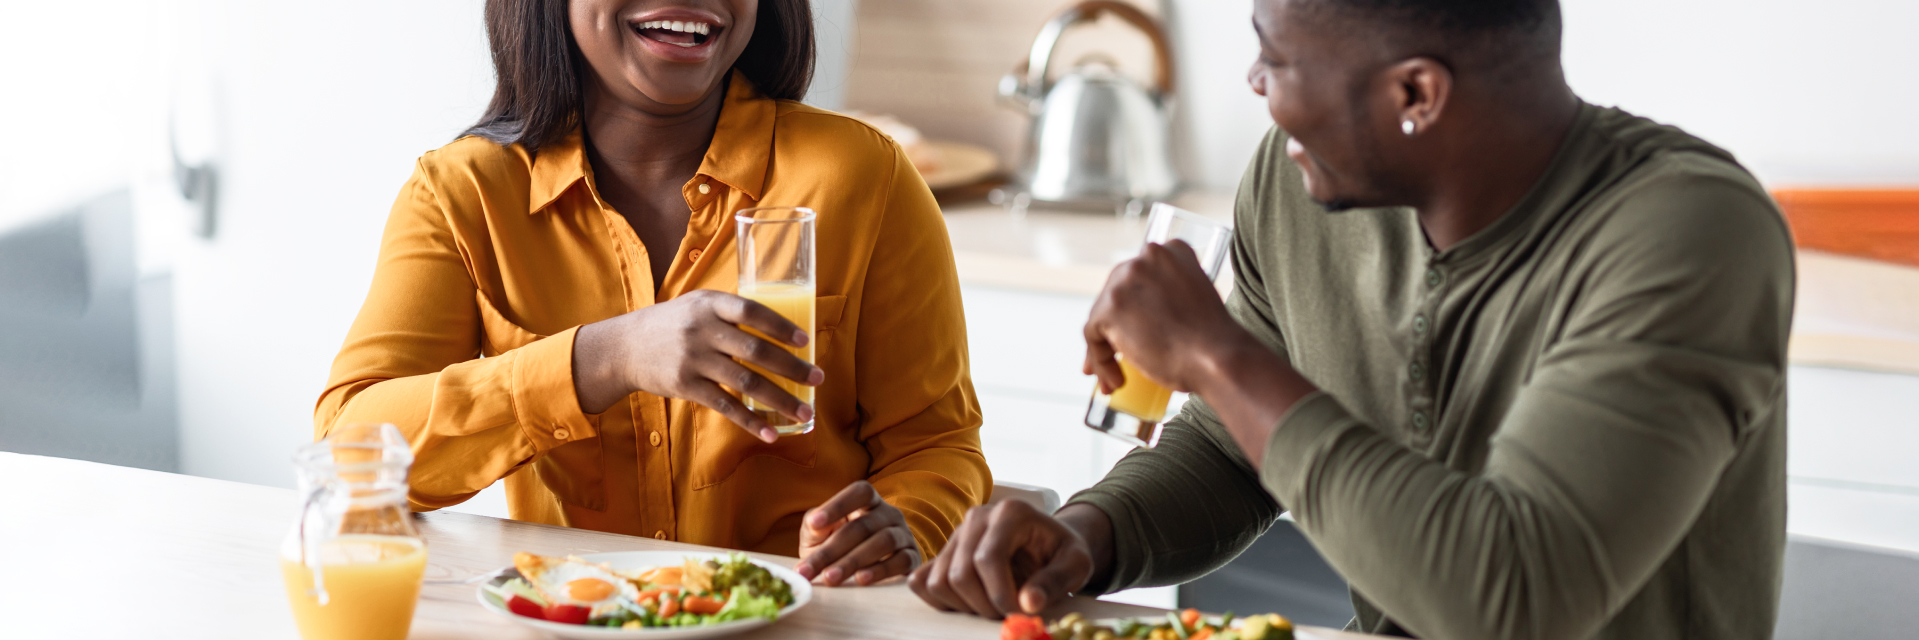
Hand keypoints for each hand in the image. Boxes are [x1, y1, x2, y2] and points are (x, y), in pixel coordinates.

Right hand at [573, 289, 822, 442]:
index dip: (780, 326)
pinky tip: (771, 433)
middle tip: (818, 379)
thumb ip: (731, 312)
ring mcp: (693, 359)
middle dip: (791, 367)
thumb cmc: (672, 324)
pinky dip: (750, 421)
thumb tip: (781, 326)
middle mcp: (701, 330)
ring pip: (745, 382)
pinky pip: (725, 406)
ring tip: (804, 412)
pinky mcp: (685, 386)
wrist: (625, 347)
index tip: (805, 342)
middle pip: (755, 350)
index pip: (751, 311)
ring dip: (779, 399)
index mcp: (708, 304)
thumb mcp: (697, 305)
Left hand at [796, 481, 919, 585]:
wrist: (868, 571)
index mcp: (869, 501)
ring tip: (830, 577)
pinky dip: (880, 571)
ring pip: (883, 542)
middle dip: (833, 549)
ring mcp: (904, 535)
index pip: (859, 492)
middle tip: (809, 569)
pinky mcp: (912, 558)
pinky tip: (860, 579)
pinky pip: (901, 561)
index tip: (814, 523)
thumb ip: (814, 527)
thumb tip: (814, 524)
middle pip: (863, 526)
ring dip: (853, 561)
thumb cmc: (839, 548)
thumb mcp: (821, 536)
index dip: (837, 505)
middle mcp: (889, 514)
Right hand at [908, 501, 1105, 618]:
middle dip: (983, 605)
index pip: (987, 559)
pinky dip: (941, 601)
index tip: (1018, 612)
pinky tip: (970, 602)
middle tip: (1007, 613)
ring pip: (938, 582)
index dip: (1000, 594)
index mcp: (1010, 512)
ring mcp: (957, 534)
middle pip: (959, 574)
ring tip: (992, 606)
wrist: (1049, 545)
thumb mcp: (1076, 564)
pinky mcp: (944, 552)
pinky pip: (922, 582)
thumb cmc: (1062, 553)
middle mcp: (977, 517)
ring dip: (963, 606)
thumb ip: (1056, 581)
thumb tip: (1029, 604)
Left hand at [1082, 241, 1245, 394]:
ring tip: (1118, 377)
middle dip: (1114, 325)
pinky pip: (1093, 336)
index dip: (1134, 303)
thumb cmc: (1213, 341)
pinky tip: (1117, 380)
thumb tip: (1145, 318)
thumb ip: (1170, 294)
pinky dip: (1100, 361)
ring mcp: (1124, 282)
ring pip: (1102, 316)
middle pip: (1117, 293)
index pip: (1141, 277)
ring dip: (1105, 348)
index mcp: (1171, 251)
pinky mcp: (1109, 308)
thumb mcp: (1198, 297)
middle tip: (1118, 354)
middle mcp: (1145, 258)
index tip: (1134, 326)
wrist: (1216, 358)